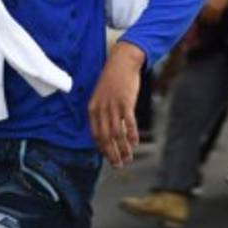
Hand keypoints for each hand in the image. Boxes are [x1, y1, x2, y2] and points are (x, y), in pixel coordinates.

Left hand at [87, 42, 143, 167]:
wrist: (121, 62)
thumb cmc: (112, 80)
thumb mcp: (101, 96)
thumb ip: (102, 112)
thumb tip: (107, 130)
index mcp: (93, 109)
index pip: (95, 134)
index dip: (102, 148)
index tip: (108, 158)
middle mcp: (101, 109)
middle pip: (106, 137)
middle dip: (112, 154)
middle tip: (118, 165)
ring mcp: (113, 106)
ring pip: (117, 133)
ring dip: (123, 148)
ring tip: (128, 158)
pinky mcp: (125, 102)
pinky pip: (129, 122)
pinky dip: (131, 134)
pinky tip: (135, 143)